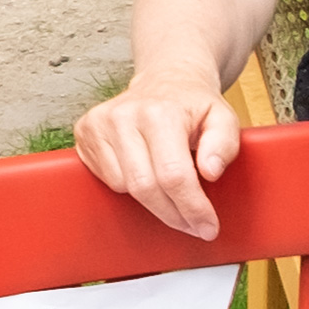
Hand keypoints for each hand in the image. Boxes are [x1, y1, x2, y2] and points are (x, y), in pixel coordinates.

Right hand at [75, 76, 239, 237]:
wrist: (166, 81)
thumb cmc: (195, 105)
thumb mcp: (224, 118)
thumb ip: (224, 144)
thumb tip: (210, 172)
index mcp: (160, 113)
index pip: (173, 175)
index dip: (192, 208)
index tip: (207, 227)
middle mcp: (123, 117)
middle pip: (145, 187)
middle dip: (173, 214)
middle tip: (194, 225)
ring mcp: (98, 124)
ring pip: (123, 187)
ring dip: (153, 201)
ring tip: (174, 192)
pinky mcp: (83, 133)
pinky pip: (107, 179)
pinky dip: (130, 186)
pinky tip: (147, 172)